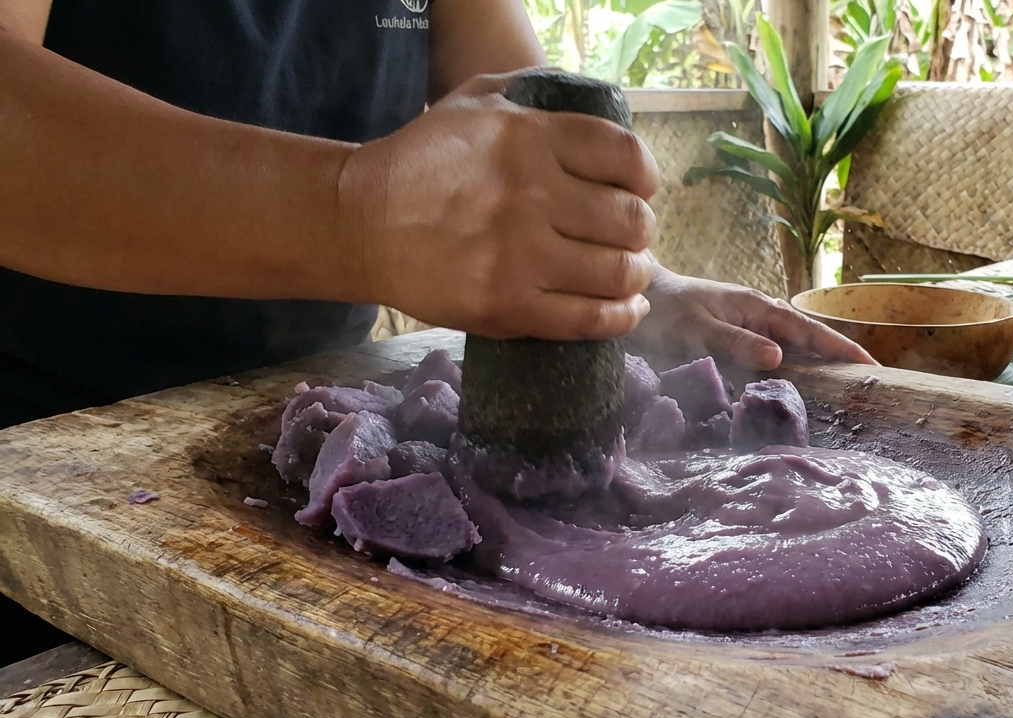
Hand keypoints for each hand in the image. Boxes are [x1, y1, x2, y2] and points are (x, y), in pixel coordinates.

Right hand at [337, 69, 658, 339]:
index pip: (625, 156)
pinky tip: (628, 307)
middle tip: (630, 235)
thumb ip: (537, 97)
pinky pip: (590, 318)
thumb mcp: (475, 103)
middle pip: (631, 219)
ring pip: (620, 272)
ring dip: (636, 273)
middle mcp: (531, 194)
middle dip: (641, 230)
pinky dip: (623, 316)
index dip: (644, 176)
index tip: (639, 188)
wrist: (360, 223)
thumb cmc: (423, 160)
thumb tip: (600, 110)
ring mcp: (520, 254)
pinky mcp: (507, 305)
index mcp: (529, 137)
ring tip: (630, 271)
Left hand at [629, 266, 877, 370]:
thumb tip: (779, 357)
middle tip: (869, 385)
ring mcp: (751, 325)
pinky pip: (776, 353)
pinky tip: (800, 385)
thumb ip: (736, 342)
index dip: (841, 350)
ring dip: (820, 365)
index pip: (810, 331)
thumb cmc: (665, 312)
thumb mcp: (697, 330)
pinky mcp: (739, 337)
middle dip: (840, 358)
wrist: (639, 295)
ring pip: (795, 347)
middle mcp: (760, 315)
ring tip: (846, 389)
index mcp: (757, 308)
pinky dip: (794, 367)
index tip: (871, 368)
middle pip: (810, 338)